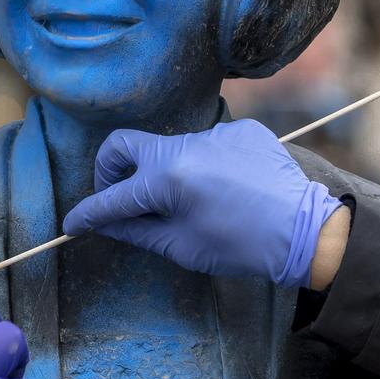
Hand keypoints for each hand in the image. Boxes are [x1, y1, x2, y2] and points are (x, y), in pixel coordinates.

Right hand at [61, 119, 342, 287]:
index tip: (73, 224)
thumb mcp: (182, 246)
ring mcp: (214, 133)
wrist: (306, 231)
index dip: (89, 213)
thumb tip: (105, 223)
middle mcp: (185, 145)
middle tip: (120, 197)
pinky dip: (202, 168)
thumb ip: (137, 230)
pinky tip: (225, 191)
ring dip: (163, 173)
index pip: (113, 196)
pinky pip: (206, 146)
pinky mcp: (240, 131)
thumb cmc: (243, 247)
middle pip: (124, 145)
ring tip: (187, 203)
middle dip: (110, 171)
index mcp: (167, 178)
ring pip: (169, 149)